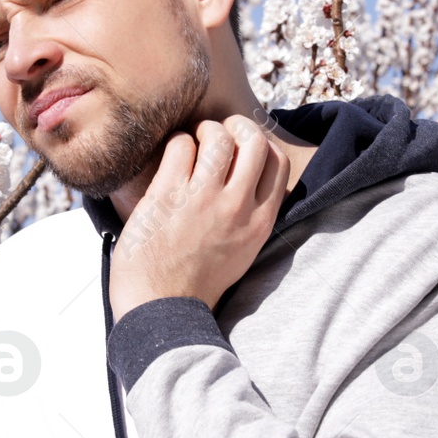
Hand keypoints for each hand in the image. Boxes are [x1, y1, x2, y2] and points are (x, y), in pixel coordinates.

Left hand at [108, 115, 290, 323]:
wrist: (160, 310)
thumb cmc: (194, 284)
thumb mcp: (241, 252)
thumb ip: (249, 218)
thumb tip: (248, 181)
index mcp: (259, 223)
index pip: (278, 163)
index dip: (261, 144)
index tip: (243, 146)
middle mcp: (237, 208)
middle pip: (254, 140)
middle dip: (237, 126)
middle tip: (217, 133)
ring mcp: (203, 199)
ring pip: (217, 136)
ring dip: (204, 131)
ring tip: (192, 143)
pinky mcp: (168, 195)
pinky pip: (180, 146)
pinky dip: (177, 143)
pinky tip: (171, 158)